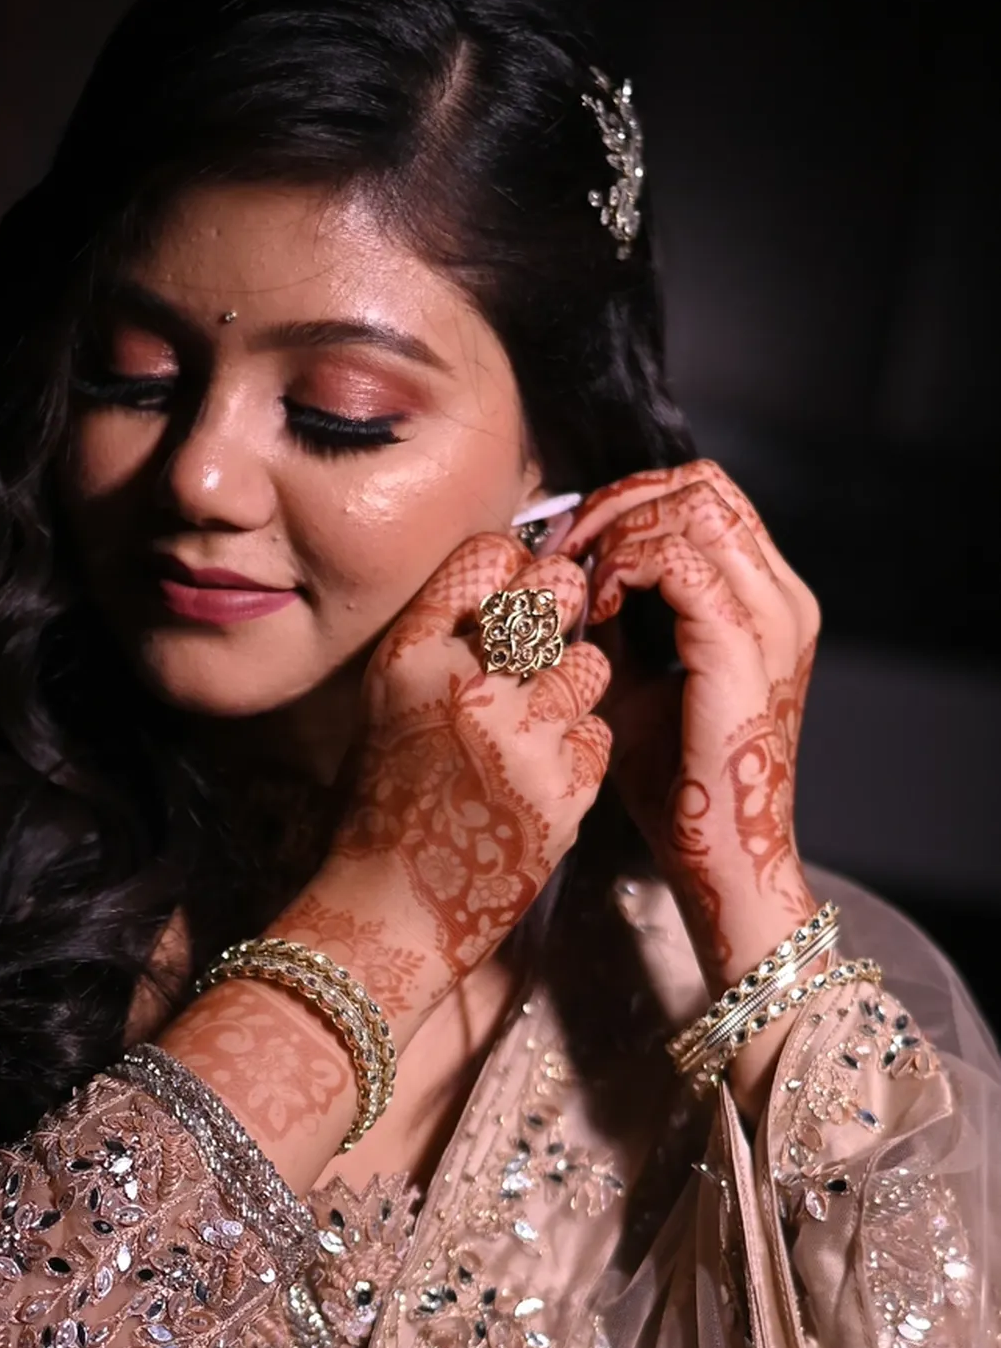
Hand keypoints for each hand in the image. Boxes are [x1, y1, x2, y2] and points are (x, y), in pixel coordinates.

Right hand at [297, 532, 611, 1038]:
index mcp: (412, 658)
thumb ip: (442, 643)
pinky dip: (580, 752)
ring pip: (590, 666)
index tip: (514, 592)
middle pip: (554, 594)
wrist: (388, 913)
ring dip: (573, 689)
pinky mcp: (566, 791)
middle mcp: (468, 686)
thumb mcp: (388, 705)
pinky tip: (540, 779)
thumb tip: (508, 586)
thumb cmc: (381, 809)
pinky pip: (600, 733)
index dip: (512, 567)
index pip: (488, 556)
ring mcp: (523, 739)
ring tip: (536, 729)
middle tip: (549, 640)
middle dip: (561, 608)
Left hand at [564, 460, 819, 987]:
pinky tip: (594, 607)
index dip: (632, 501)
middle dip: (621, 503)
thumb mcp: (635, 685)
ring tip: (577, 579)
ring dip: (619, 529)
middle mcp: (783, 599)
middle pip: (704, 485)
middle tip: (564, 549)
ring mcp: (771, 620)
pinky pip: (679, 559)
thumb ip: (617, 624)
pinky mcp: (740, 649)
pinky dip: (625, 567)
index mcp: (768, 603)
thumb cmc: (676, 787)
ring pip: (696, 506)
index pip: (707, 497)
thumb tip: (566, 574)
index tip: (572, 543)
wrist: (719, 861)